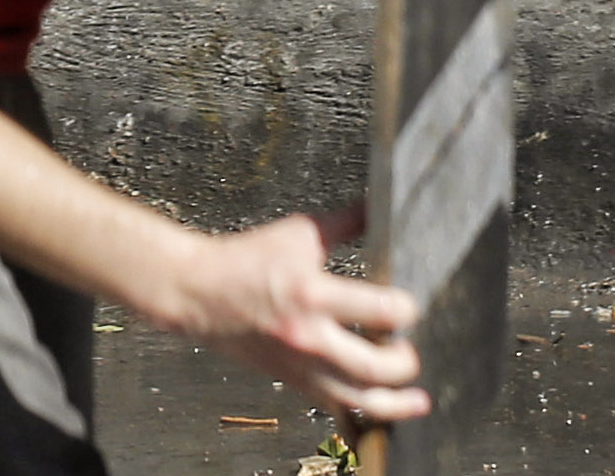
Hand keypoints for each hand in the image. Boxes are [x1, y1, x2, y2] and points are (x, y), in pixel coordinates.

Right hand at [145, 210, 426, 423]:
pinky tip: (376, 403)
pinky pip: (334, 405)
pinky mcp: (291, 380)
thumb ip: (344, 223)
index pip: (382, 311)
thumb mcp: (298, 233)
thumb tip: (377, 207)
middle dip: (405, 362)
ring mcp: (301, 365)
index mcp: (313, 294)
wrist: (198, 291)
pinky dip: (360, 407)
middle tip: (409, 352)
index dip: (406, 309)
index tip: (408, 305)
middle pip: (378, 368)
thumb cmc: (245, 260)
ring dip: (395, 403)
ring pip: (360, 400)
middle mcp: (310, 337)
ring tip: (416, 400)